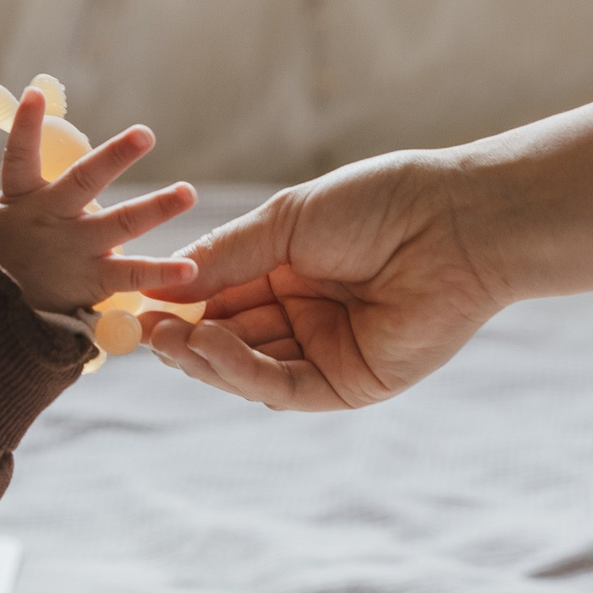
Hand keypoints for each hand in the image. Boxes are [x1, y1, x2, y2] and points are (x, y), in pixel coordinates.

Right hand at [0, 86, 197, 316]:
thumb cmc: (5, 257)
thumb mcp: (6, 216)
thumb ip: (32, 184)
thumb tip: (41, 121)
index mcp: (23, 198)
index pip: (19, 156)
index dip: (25, 124)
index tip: (35, 92)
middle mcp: (49, 217)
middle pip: (83, 181)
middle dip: (116, 156)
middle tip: (145, 134)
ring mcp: (72, 249)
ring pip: (118, 224)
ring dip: (156, 207)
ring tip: (188, 192)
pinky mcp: (90, 280)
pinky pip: (130, 274)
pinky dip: (161, 271)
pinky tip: (190, 266)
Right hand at [138, 149, 507, 409]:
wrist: (454, 223)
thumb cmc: (378, 205)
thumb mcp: (284, 223)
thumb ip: (225, 256)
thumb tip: (164, 285)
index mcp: (287, 272)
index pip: (219, 299)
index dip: (177, 306)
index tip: (137, 304)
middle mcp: (302, 317)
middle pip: (226, 341)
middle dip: (182, 340)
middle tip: (144, 332)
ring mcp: (324, 354)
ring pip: (246, 371)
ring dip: (204, 358)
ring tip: (170, 339)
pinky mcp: (348, 384)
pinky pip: (282, 388)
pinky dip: (240, 372)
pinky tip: (211, 346)